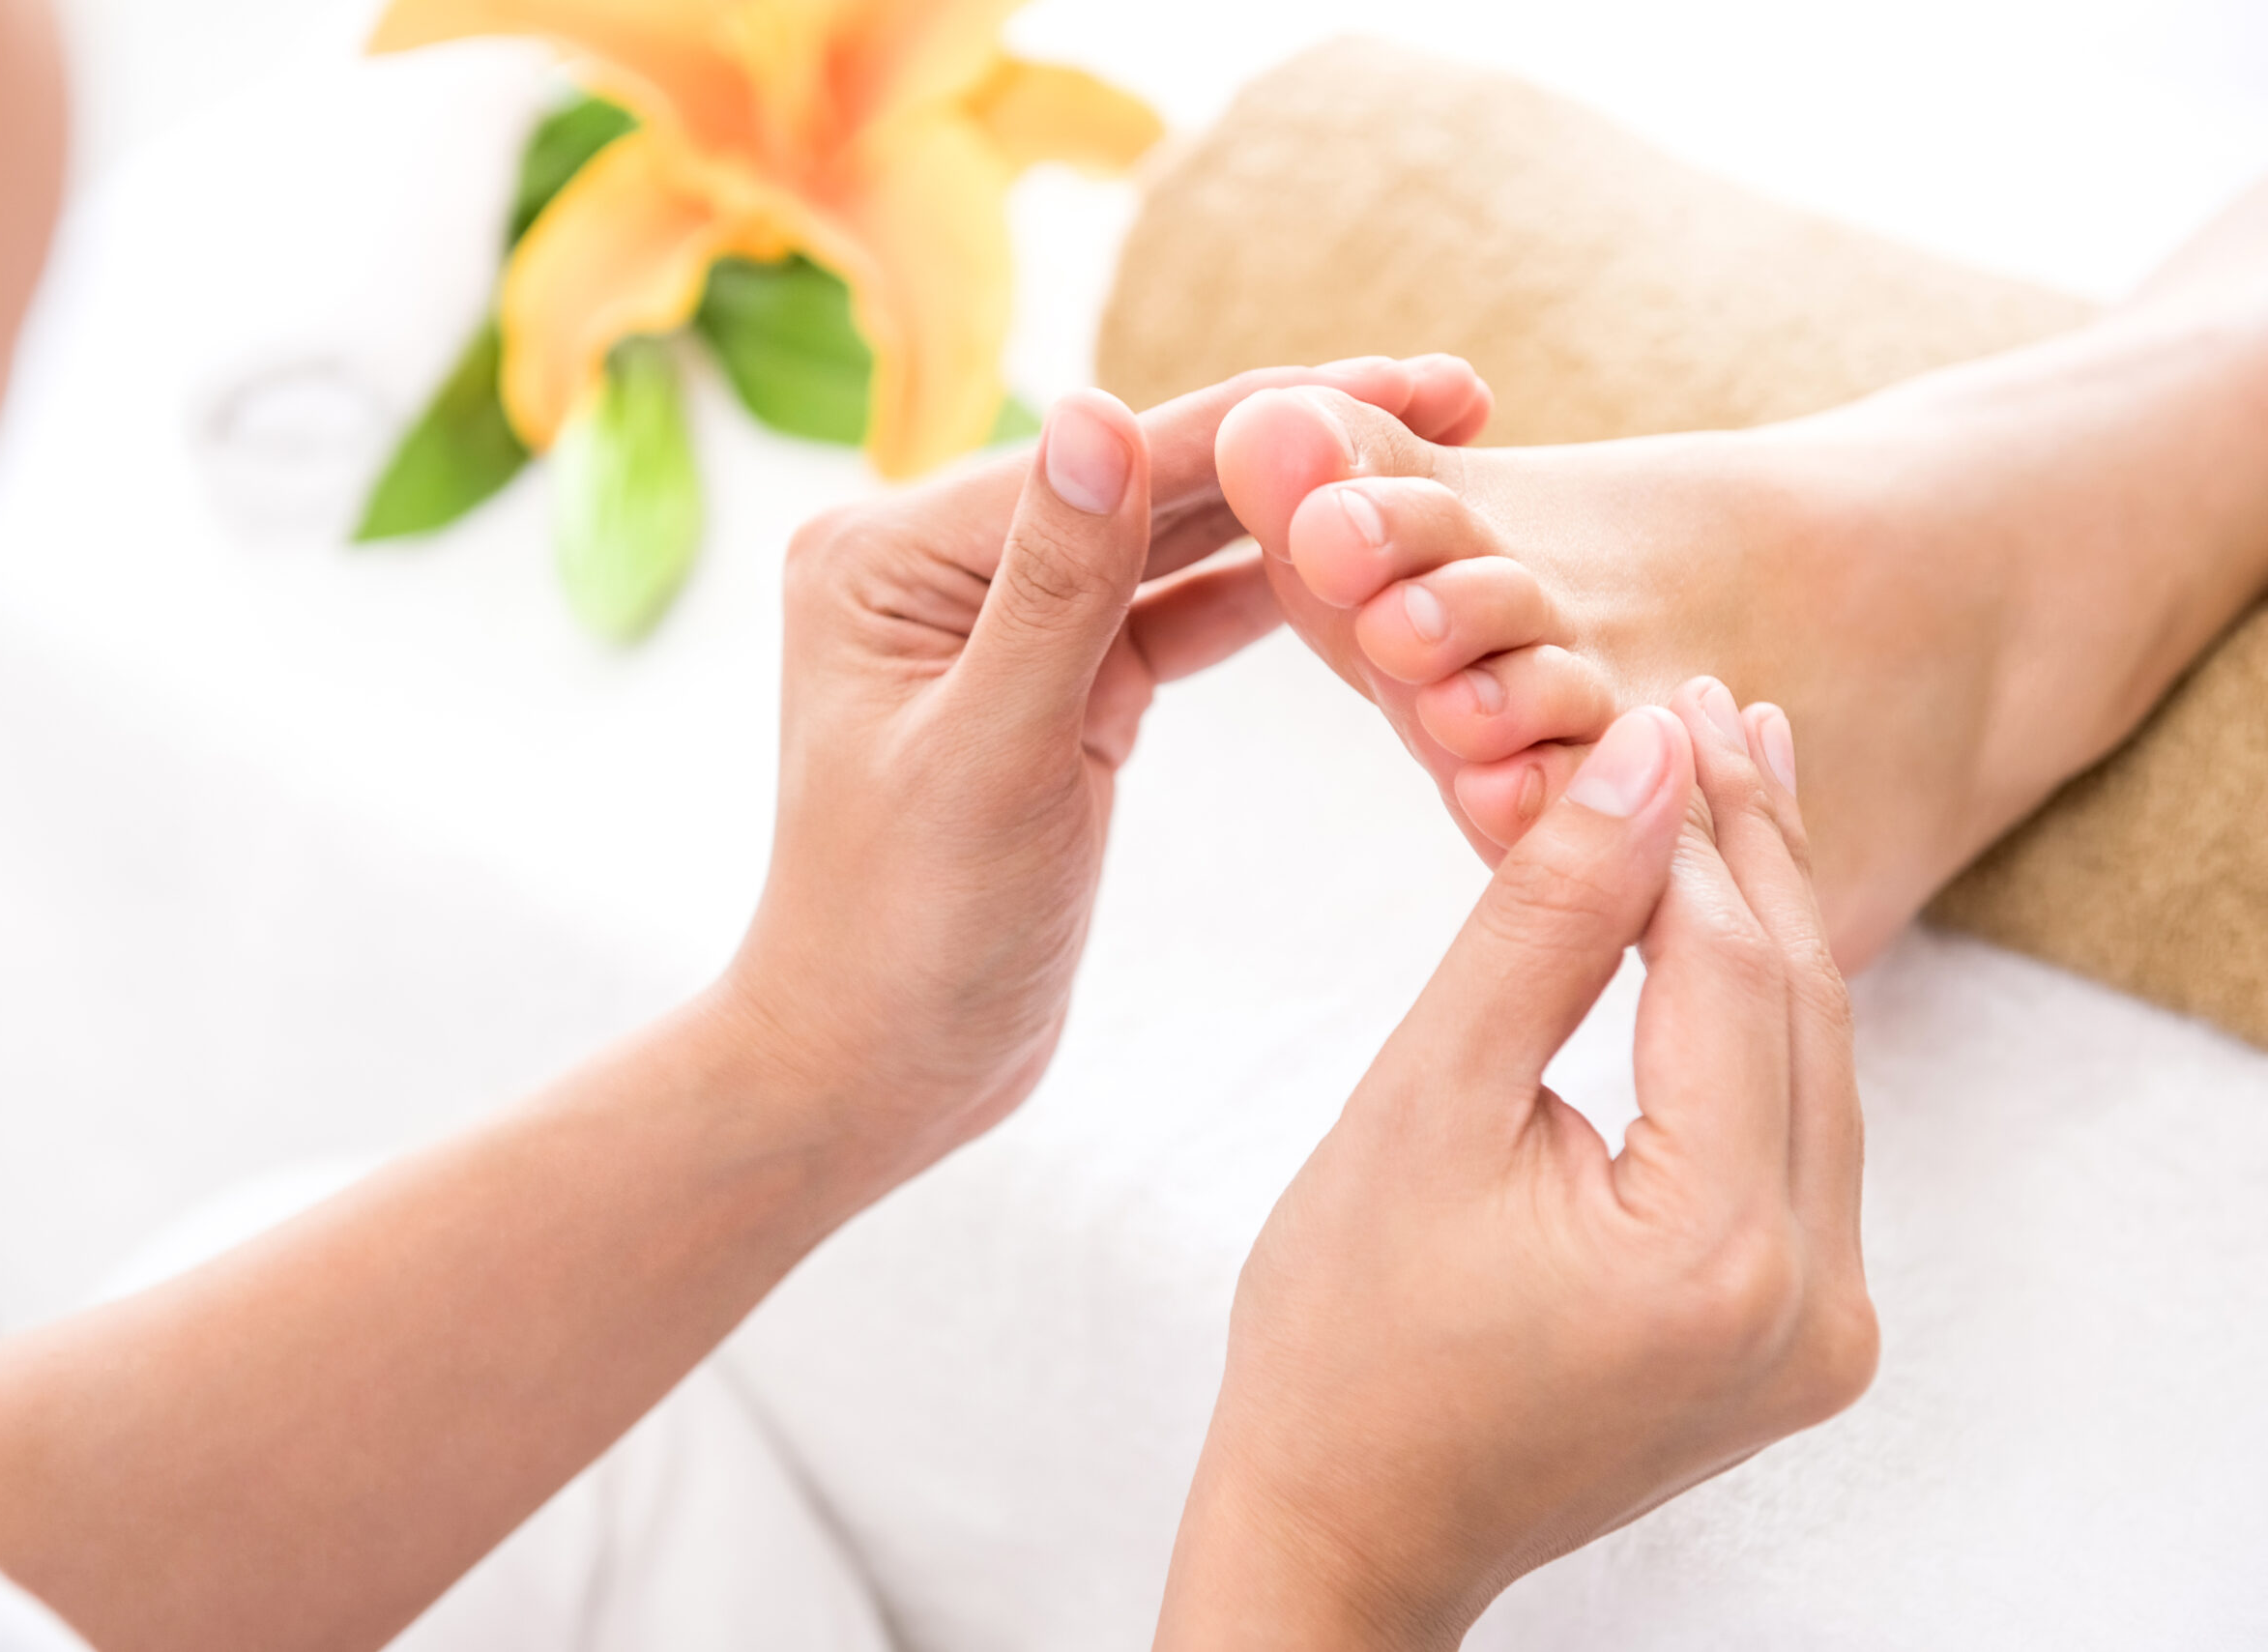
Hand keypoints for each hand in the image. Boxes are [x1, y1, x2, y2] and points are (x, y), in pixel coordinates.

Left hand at [720, 356, 1491, 1192]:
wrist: (878, 1072)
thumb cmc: (906, 934)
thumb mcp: (988, 758)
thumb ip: (1054, 589)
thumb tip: (1098, 406)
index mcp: (888, 554)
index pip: (1105, 460)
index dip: (1266, 417)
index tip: (1415, 378)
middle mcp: (935, 564)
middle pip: (1144, 482)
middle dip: (1299, 446)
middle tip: (1463, 397)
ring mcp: (1000, 623)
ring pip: (1169, 545)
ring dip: (1295, 513)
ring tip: (1439, 465)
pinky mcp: (1057, 689)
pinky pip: (1173, 619)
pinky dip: (1263, 599)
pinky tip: (1366, 569)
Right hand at [1157, 679, 1877, 1648]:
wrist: (1351, 1519)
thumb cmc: (1345, 1331)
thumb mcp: (1425, 1103)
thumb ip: (1541, 923)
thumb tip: (1639, 762)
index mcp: (1715, 1254)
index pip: (1727, 976)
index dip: (1690, 830)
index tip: (1655, 708)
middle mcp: (1811, 1302)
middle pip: (1802, 1011)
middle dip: (1751, 853)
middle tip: (1713, 710)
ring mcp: (1822, 1332)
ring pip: (1816, 1069)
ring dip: (1766, 925)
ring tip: (1732, 783)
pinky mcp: (1804, 1337)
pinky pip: (1803, 1139)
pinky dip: (1760, 1025)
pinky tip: (1729, 932)